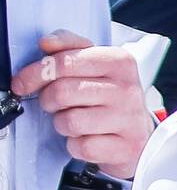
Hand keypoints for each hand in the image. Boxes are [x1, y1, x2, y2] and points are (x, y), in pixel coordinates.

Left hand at [10, 30, 153, 178]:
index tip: (23, 83)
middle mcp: (127, 89)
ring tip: (76, 120)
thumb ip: (70, 48)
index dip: (35, 73)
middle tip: (56, 103)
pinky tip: (88, 137)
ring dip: (63, 124)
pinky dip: (76, 145)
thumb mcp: (97, 65)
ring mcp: (128, 119)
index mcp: (119, 62)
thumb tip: (47, 42)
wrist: (139, 132)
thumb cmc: (111, 97)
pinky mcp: (125, 146)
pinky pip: (81, 146)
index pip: (65, 62)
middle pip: (62, 92)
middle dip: (49, 101)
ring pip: (70, 121)